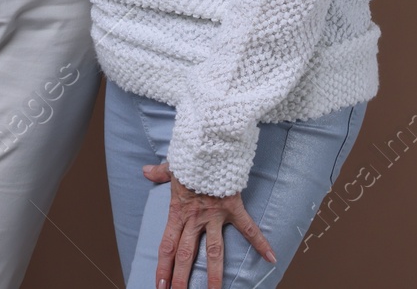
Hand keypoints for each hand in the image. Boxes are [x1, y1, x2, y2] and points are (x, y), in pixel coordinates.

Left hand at [144, 160, 275, 288]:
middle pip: (187, 254)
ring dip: (214, 275)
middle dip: (182, 278)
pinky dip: (260, 243)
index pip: (168, 245)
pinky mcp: (233, 207)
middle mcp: (195, 217)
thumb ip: (160, 173)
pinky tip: (271, 259)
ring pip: (214, 251)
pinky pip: (248, 229)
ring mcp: (215, 214)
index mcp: (178, 211)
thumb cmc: (190, 155)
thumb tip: (145, 171)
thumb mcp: (173, 166)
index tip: (160, 285)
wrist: (208, 142)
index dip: (163, 267)